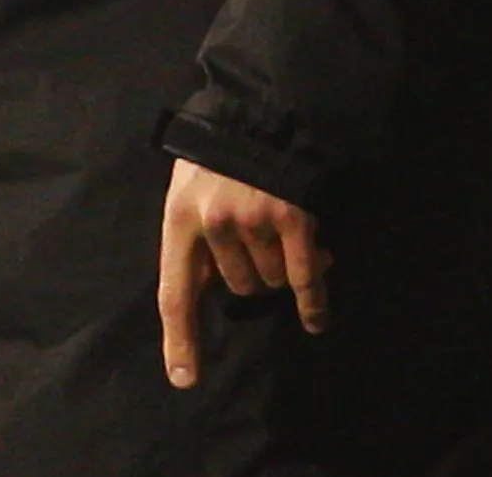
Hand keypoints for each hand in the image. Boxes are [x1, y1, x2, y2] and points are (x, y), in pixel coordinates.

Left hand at [158, 158, 328, 388]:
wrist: (260, 112)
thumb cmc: (218, 156)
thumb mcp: (188, 190)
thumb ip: (198, 237)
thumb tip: (216, 288)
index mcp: (179, 218)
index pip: (176, 293)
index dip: (181, 340)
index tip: (185, 379)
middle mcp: (213, 223)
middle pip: (237, 287)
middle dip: (250, 274)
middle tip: (258, 244)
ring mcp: (254, 222)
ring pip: (271, 280)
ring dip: (280, 268)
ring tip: (281, 235)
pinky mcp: (292, 219)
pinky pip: (303, 279)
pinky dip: (312, 302)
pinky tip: (315, 319)